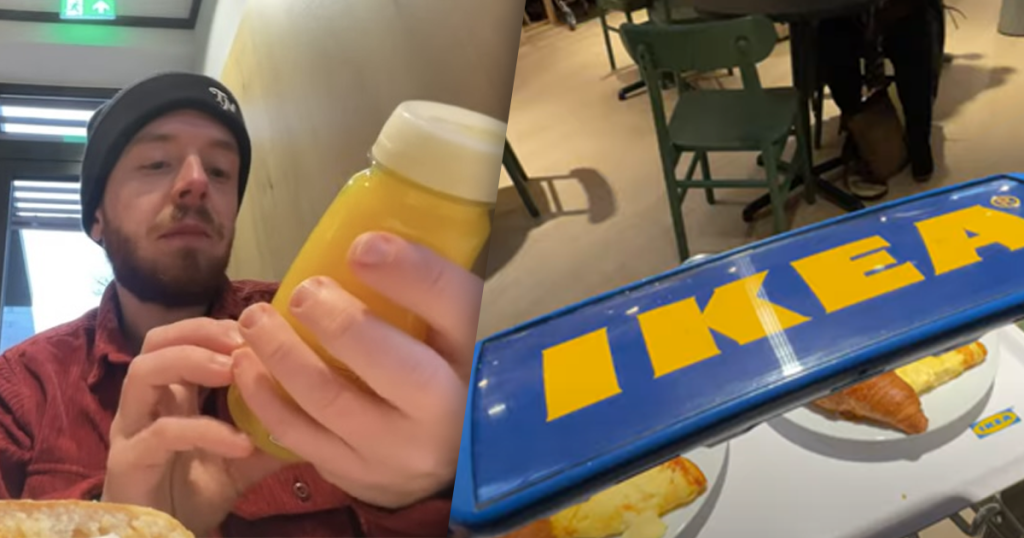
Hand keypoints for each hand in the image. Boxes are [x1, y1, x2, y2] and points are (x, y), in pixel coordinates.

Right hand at [103, 318, 282, 535]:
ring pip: (143, 372)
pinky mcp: (128, 461)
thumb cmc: (199, 492)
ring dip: (191, 361)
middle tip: (245, 342)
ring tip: (234, 371)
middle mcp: (147, 402)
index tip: (263, 331)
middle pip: (157, 340)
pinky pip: (163, 432)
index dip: (220, 326)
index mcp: (173, 392)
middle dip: (201, 332)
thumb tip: (321, 411)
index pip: (185, 337)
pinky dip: (204, 430)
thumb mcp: (247, 458)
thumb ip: (275, 432)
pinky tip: (241, 443)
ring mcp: (132, 429)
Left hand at [232, 231, 478, 508]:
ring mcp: (402, 452)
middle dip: (340, 324)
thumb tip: (362, 239)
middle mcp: (450, 412)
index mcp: (480, 357)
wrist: (445, 458)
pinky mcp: (360, 478)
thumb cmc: (442, 372)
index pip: (456, 310)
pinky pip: (301, 437)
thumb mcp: (448, 330)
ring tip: (254, 320)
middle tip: (301, 292)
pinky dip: (266, 399)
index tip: (362, 246)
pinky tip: (249, 367)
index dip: (410, 275)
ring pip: (333, 402)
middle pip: (396, 367)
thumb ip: (420, 291)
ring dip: (283, 355)